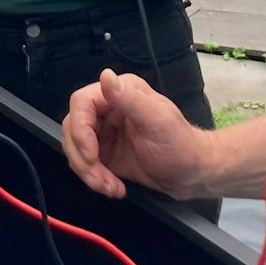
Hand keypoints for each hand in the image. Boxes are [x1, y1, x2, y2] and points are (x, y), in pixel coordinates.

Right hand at [62, 69, 210, 200]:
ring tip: (111, 188)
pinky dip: (95, 179)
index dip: (79, 129)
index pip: (81, 102)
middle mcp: (108, 108)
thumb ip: (131, 100)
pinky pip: (85, 164)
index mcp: (122, 93)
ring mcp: (104, 132)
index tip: (91, 155)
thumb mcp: (158, 122)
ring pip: (75, 148)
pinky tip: (114, 188)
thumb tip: (106, 75)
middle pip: (73, 128)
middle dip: (82, 157)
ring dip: (88, 172)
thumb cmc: (181, 146)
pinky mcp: (104, 153)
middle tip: (100, 179)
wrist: (192, 175)